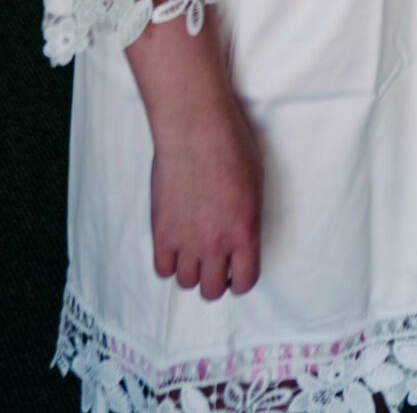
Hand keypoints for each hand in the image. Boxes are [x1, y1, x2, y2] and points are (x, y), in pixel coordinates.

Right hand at [125, 12, 262, 299]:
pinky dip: (168, 262)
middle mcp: (216, 243)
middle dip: (215, 280)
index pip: (245, 281)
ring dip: (191, 270)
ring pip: (186, 283)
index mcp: (245, 230)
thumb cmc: (230, 143)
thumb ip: (247, 218)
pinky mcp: (161, 232)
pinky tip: (174, 244)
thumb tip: (241, 237)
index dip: (241, 280)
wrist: (195, 126)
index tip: (237, 270)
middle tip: (214, 263)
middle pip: (212, 290)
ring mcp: (186, 240)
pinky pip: (162, 269)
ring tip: (193, 250)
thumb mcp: (255, 183)